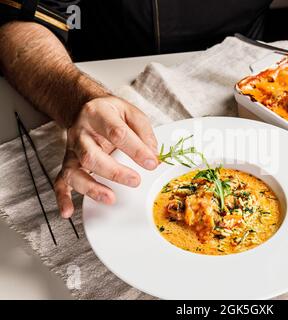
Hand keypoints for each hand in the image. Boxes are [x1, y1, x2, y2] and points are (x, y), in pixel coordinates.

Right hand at [55, 96, 158, 217]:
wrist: (85, 107)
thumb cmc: (111, 112)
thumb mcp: (131, 112)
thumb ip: (144, 132)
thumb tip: (153, 155)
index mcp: (98, 114)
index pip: (117, 133)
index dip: (136, 149)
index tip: (152, 163)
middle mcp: (81, 133)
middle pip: (91, 155)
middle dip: (114, 172)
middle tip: (135, 180)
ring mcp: (72, 150)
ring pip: (74, 171)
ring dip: (91, 187)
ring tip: (110, 198)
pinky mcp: (68, 163)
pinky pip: (61, 182)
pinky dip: (62, 198)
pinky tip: (68, 211)